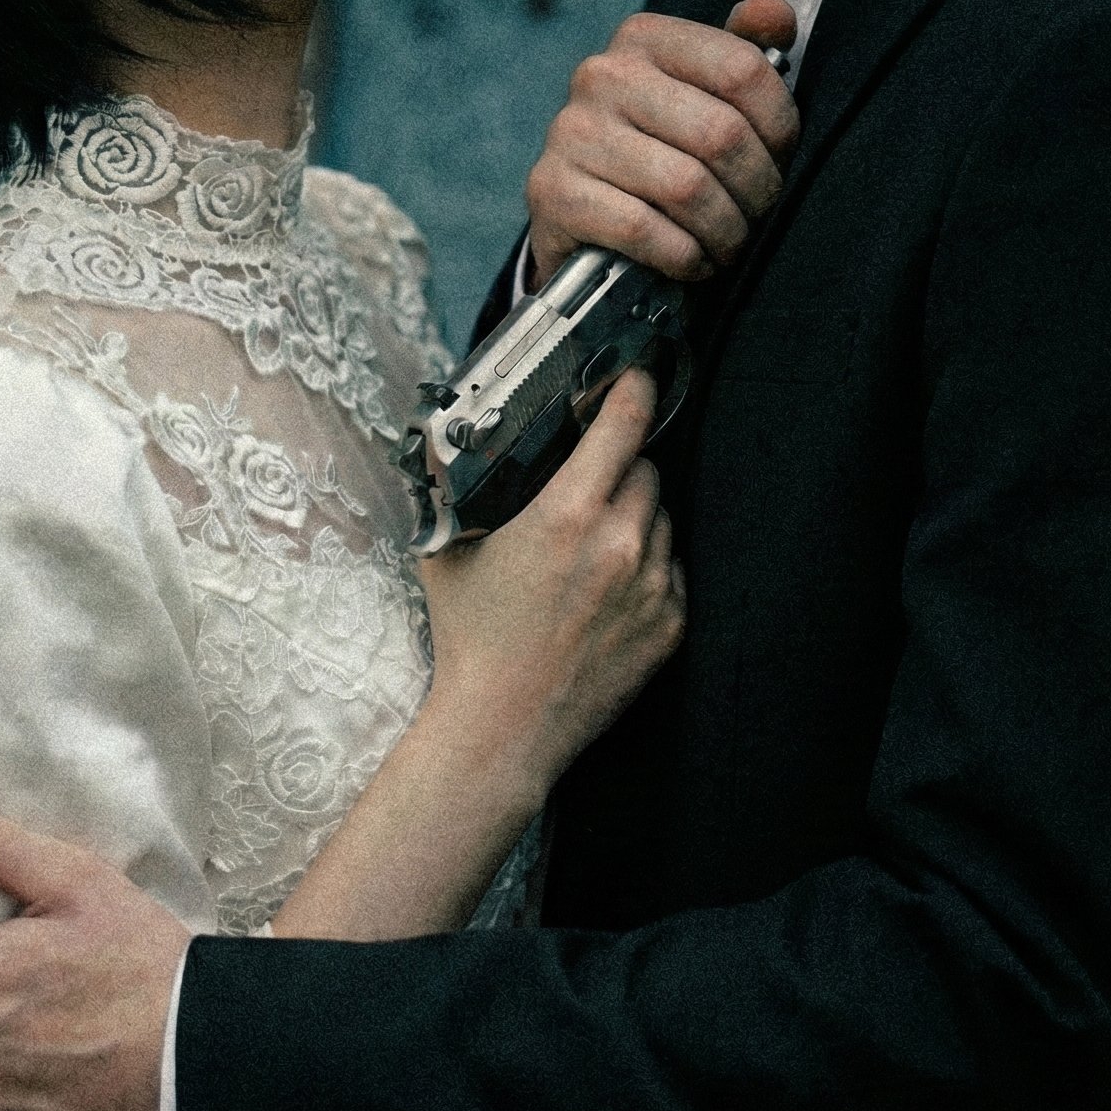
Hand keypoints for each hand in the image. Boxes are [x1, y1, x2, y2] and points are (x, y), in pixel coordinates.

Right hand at [416, 366, 683, 811]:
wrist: (503, 730)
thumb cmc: (471, 640)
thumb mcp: (447, 550)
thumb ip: (449, 486)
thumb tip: (437, 435)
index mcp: (567, 514)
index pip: (623, 424)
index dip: (631, 392)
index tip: (632, 380)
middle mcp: (620, 543)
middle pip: (647, 470)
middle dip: (620, 470)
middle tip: (586, 490)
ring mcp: (652, 587)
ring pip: (664, 520)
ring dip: (636, 520)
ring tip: (590, 552)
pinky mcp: (670, 626)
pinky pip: (672, 570)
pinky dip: (648, 569)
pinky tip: (606, 592)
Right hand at [526, 0, 799, 283]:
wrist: (584, 222)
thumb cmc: (662, 153)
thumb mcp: (702, 96)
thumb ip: (743, 53)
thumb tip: (775, 13)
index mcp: (644, 39)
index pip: (743, 68)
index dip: (779, 125)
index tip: (780, 157)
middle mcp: (602, 75)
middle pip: (720, 133)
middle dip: (756, 188)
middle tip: (758, 211)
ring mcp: (571, 132)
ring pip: (687, 187)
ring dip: (724, 229)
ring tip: (729, 241)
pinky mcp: (552, 190)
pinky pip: (643, 229)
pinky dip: (682, 256)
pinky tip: (691, 259)